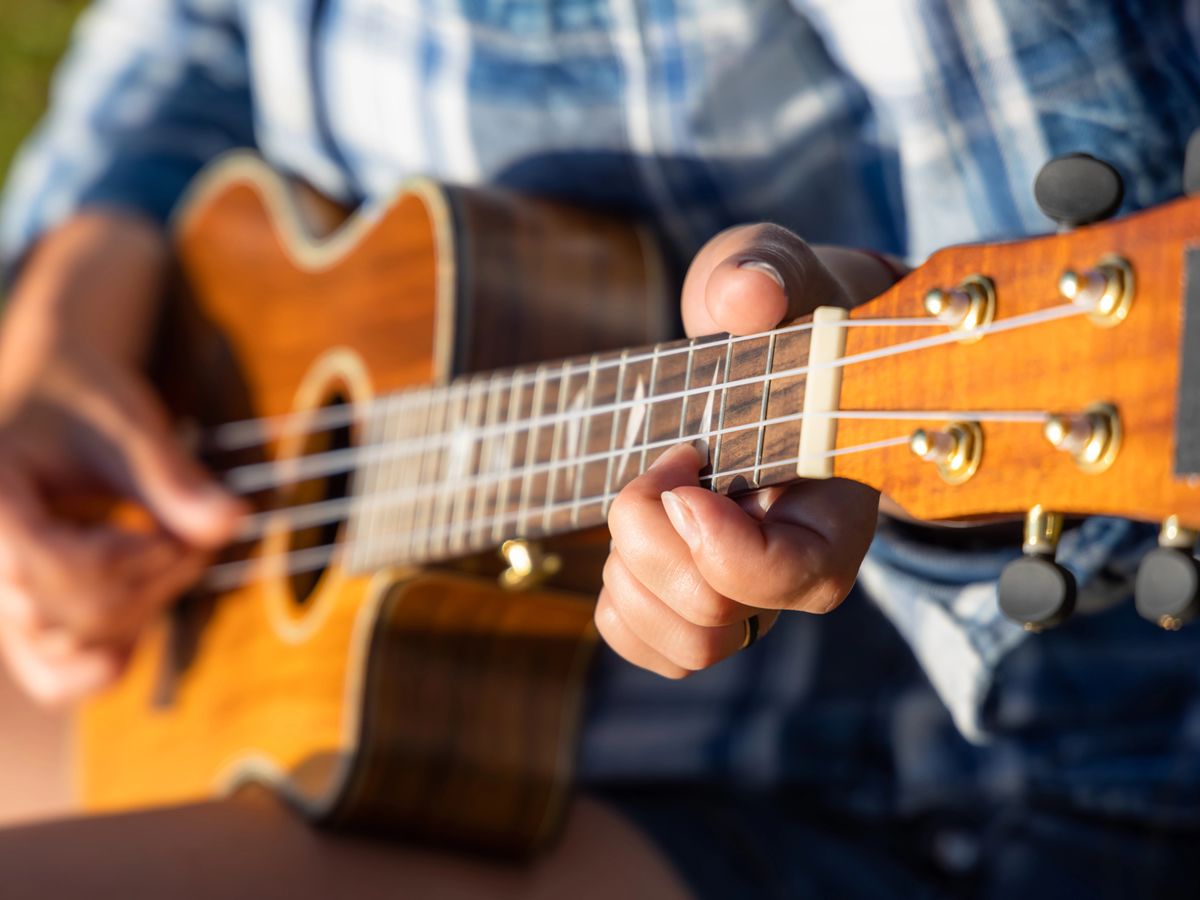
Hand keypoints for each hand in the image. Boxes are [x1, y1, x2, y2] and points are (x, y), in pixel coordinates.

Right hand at [0, 214, 242, 703]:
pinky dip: (105, 664)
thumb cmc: (82, 398)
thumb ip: (173, 478)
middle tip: (195, 535)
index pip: (37, 567)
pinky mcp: (23, 616)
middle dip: (150, 583)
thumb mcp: (127, 424)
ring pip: (64, 648)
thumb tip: (234, 522)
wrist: (52, 394)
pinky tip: (144, 627)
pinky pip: (52, 676)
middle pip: (61, 614)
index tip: (173, 532)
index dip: (124, 561)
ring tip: (173, 556)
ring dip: (140, 615)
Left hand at [598, 225, 895, 676]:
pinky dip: (619, 603)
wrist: (773, 349)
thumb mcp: (776, 271)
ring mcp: (753, 595)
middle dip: (649, 534)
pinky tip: (630, 541)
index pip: (793, 575)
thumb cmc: (782, 313)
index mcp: (839, 502)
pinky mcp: (706, 606)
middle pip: (716, 615)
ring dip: (630, 572)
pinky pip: (651, 645)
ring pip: (685, 646)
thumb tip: (744, 297)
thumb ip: (764, 273)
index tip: (681, 470)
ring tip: (644, 498)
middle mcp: (801, 566)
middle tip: (661, 459)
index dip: (720, 545)